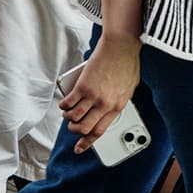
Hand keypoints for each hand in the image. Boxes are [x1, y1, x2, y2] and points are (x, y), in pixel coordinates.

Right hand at [59, 32, 141, 153]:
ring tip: (67, 112)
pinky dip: (63, 105)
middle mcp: (105, 105)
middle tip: (72, 125)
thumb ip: (119, 99)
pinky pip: (68, 102)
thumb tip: (110, 106)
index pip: (100, 131)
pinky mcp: (83, 86)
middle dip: (75, 130)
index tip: (79, 147)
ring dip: (68, 117)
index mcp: (118, 106)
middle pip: (85, 128)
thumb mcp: (129, 87)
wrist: (121, 45)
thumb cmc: (127, 61)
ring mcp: (94, 96)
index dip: (87, 142)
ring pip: (75, 117)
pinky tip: (63, 103)